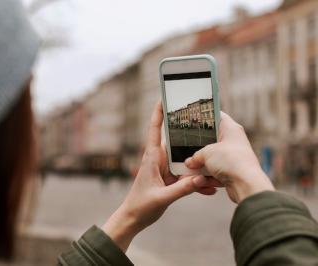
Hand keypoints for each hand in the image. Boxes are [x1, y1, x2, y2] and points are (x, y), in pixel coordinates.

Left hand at [102, 102, 220, 251]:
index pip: (155, 130)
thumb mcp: (162, 198)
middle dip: (192, 137)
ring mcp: (165, 168)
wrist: (134, 219)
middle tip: (209, 128)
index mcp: (152, 158)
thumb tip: (201, 180)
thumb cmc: (141, 206)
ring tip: (215, 168)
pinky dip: (197, 181)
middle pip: (177, 142)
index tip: (164, 96)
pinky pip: (187, 175)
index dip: (158, 112)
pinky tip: (210, 187)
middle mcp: (159, 159)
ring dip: (199, 165)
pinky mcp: (170, 178)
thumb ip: (181, 190)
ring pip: (185, 160)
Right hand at [185, 112, 274, 203]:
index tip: (191, 118)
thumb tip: (189, 162)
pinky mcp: (231, 171)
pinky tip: (197, 179)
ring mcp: (232, 157)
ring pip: (211, 158)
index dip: (204, 115)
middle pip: (211, 139)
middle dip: (197, 146)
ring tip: (188, 166)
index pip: (216, 116)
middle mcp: (233, 141)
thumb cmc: (231, 162)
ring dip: (200, 164)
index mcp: (231, 129)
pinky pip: (214, 171)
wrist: (246, 185)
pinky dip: (206, 176)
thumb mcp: (206, 153)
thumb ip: (195, 156)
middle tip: (184, 146)